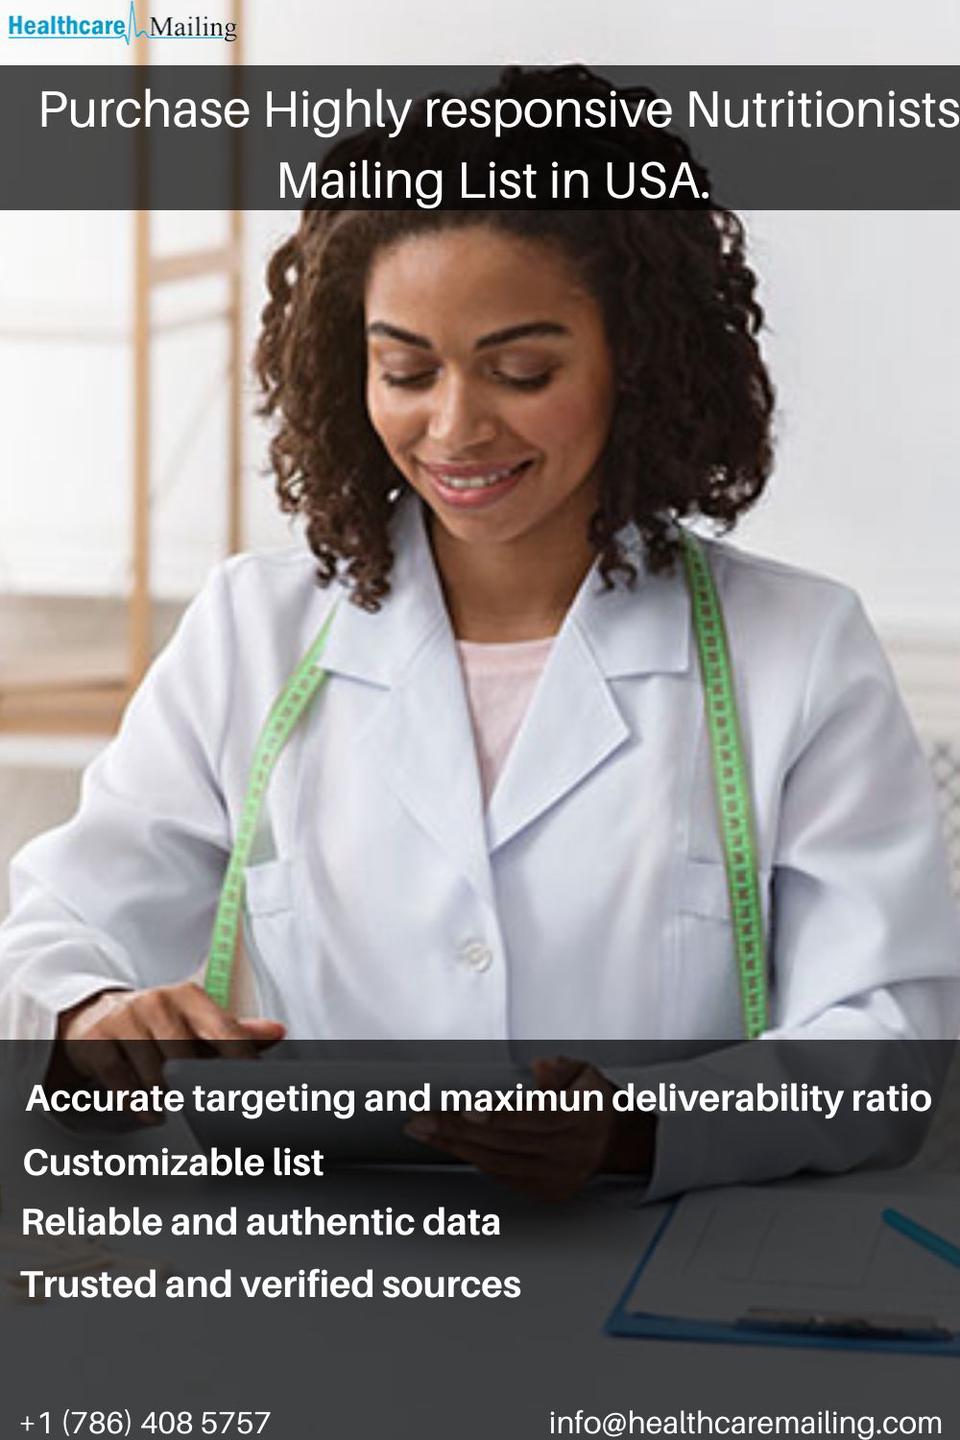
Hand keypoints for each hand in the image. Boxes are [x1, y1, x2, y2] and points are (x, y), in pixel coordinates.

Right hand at [54, 982, 285, 1091]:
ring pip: (154, 1072)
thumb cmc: (157, 1025)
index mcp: (190, 996)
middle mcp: (158, 1002)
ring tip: (172, 1109)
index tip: (250, 1090)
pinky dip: (137, 1102)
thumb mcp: (195, 1024)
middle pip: (187, 1056)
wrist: (95, 1016)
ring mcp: (125, 1018)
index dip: (240, 1063)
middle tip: (206, 1108)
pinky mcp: (97, 1039)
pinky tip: (149, 1111)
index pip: (223, 1031)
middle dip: (197, 1087)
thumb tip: (278, 1032)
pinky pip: (122, 1079)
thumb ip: (236, 1032)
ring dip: (165, 1098)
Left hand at [403, 1055, 655, 1201]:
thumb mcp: (585, 1073)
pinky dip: (474, 1159)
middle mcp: (568, 1152)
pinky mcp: (545, 1190)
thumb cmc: (591, 1101)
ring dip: (456, 1146)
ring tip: (424, 1130)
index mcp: (580, 1118)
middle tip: (420, 1120)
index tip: (468, 1110)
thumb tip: (541, 1068)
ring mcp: (556, 1176)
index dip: (499, 1115)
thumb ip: (561, 1070)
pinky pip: (502, 1176)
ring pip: (497, 1163)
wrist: (613, 1141)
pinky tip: (451, 1145)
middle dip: (457, 1130)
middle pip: (504, 1142)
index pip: (534, 1118)